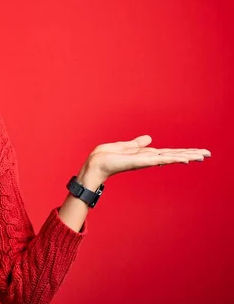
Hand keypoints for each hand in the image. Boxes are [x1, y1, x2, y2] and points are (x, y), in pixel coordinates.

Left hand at [78, 135, 211, 184]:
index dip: (181, 152)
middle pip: (172, 155)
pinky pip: (159, 159)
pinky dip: (173, 158)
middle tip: (208, 154)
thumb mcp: (123, 146)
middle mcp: (147, 158)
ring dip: (187, 156)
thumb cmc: (105, 157)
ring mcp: (145, 161)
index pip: (166, 152)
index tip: (197, 152)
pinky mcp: (140, 162)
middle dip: (190, 154)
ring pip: (170, 157)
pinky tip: (184, 159)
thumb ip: (136, 143)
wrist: (94, 165)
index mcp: (144, 154)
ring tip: (203, 156)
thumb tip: (149, 138)